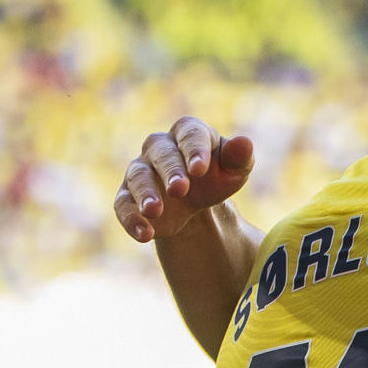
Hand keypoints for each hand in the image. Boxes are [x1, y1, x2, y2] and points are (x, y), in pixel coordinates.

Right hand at [113, 116, 254, 242]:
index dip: (194, 150)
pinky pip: (123, 205)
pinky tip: (145, 234)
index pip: (189, 134)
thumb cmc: (217, 176)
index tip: (200, 170)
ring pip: (138, 177)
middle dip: (170, 171)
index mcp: (187, 133)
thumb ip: (239, 157)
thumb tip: (244, 142)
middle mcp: (159, 147)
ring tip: (154, 211)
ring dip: (145, 194)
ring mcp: (141, 171)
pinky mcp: (128, 196)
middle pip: (161, 154)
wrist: (196, 203)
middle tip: (180, 190)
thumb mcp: (235, 169)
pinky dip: (131, 219)